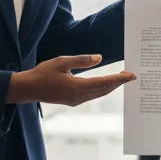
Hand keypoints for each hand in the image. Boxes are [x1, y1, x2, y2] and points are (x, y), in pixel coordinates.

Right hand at [6, 54, 135, 105]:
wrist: (28, 89)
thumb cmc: (43, 73)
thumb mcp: (61, 62)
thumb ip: (81, 60)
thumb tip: (99, 58)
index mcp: (77, 87)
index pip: (104, 83)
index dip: (120, 79)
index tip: (132, 76)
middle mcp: (79, 96)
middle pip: (105, 90)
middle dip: (118, 83)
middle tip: (131, 75)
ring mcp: (76, 100)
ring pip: (99, 94)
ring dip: (111, 87)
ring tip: (121, 78)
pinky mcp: (73, 101)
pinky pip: (92, 96)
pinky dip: (102, 90)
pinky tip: (106, 85)